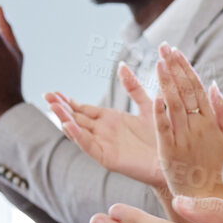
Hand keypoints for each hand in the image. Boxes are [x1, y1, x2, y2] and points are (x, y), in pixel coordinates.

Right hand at [46, 66, 162, 185]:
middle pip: (76, 118)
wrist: (175, 158)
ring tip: (52, 107)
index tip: (55, 92)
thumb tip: (122, 64)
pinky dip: (78, 136)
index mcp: (109, 119)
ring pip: (79, 131)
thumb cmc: (162, 135)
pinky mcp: (108, 158)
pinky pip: (89, 146)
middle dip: (61, 107)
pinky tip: (69, 125)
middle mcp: (103, 131)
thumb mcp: (147, 105)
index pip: (83, 109)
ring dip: (65, 119)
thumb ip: (133, 87)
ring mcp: (104, 144)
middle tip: (47, 95)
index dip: (68, 101)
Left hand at [152, 45, 222, 201]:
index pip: (197, 88)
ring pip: (174, 105)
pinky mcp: (169, 150)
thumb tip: (213, 84)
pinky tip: (155, 96)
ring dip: (167, 83)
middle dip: (174, 68)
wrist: (203, 192)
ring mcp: (183, 138)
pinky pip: (164, 129)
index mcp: (211, 121)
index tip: (175, 51)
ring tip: (159, 63)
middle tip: (164, 48)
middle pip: (185, 92)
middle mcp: (198, 126)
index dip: (185, 68)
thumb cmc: (213, 162)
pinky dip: (160, 113)